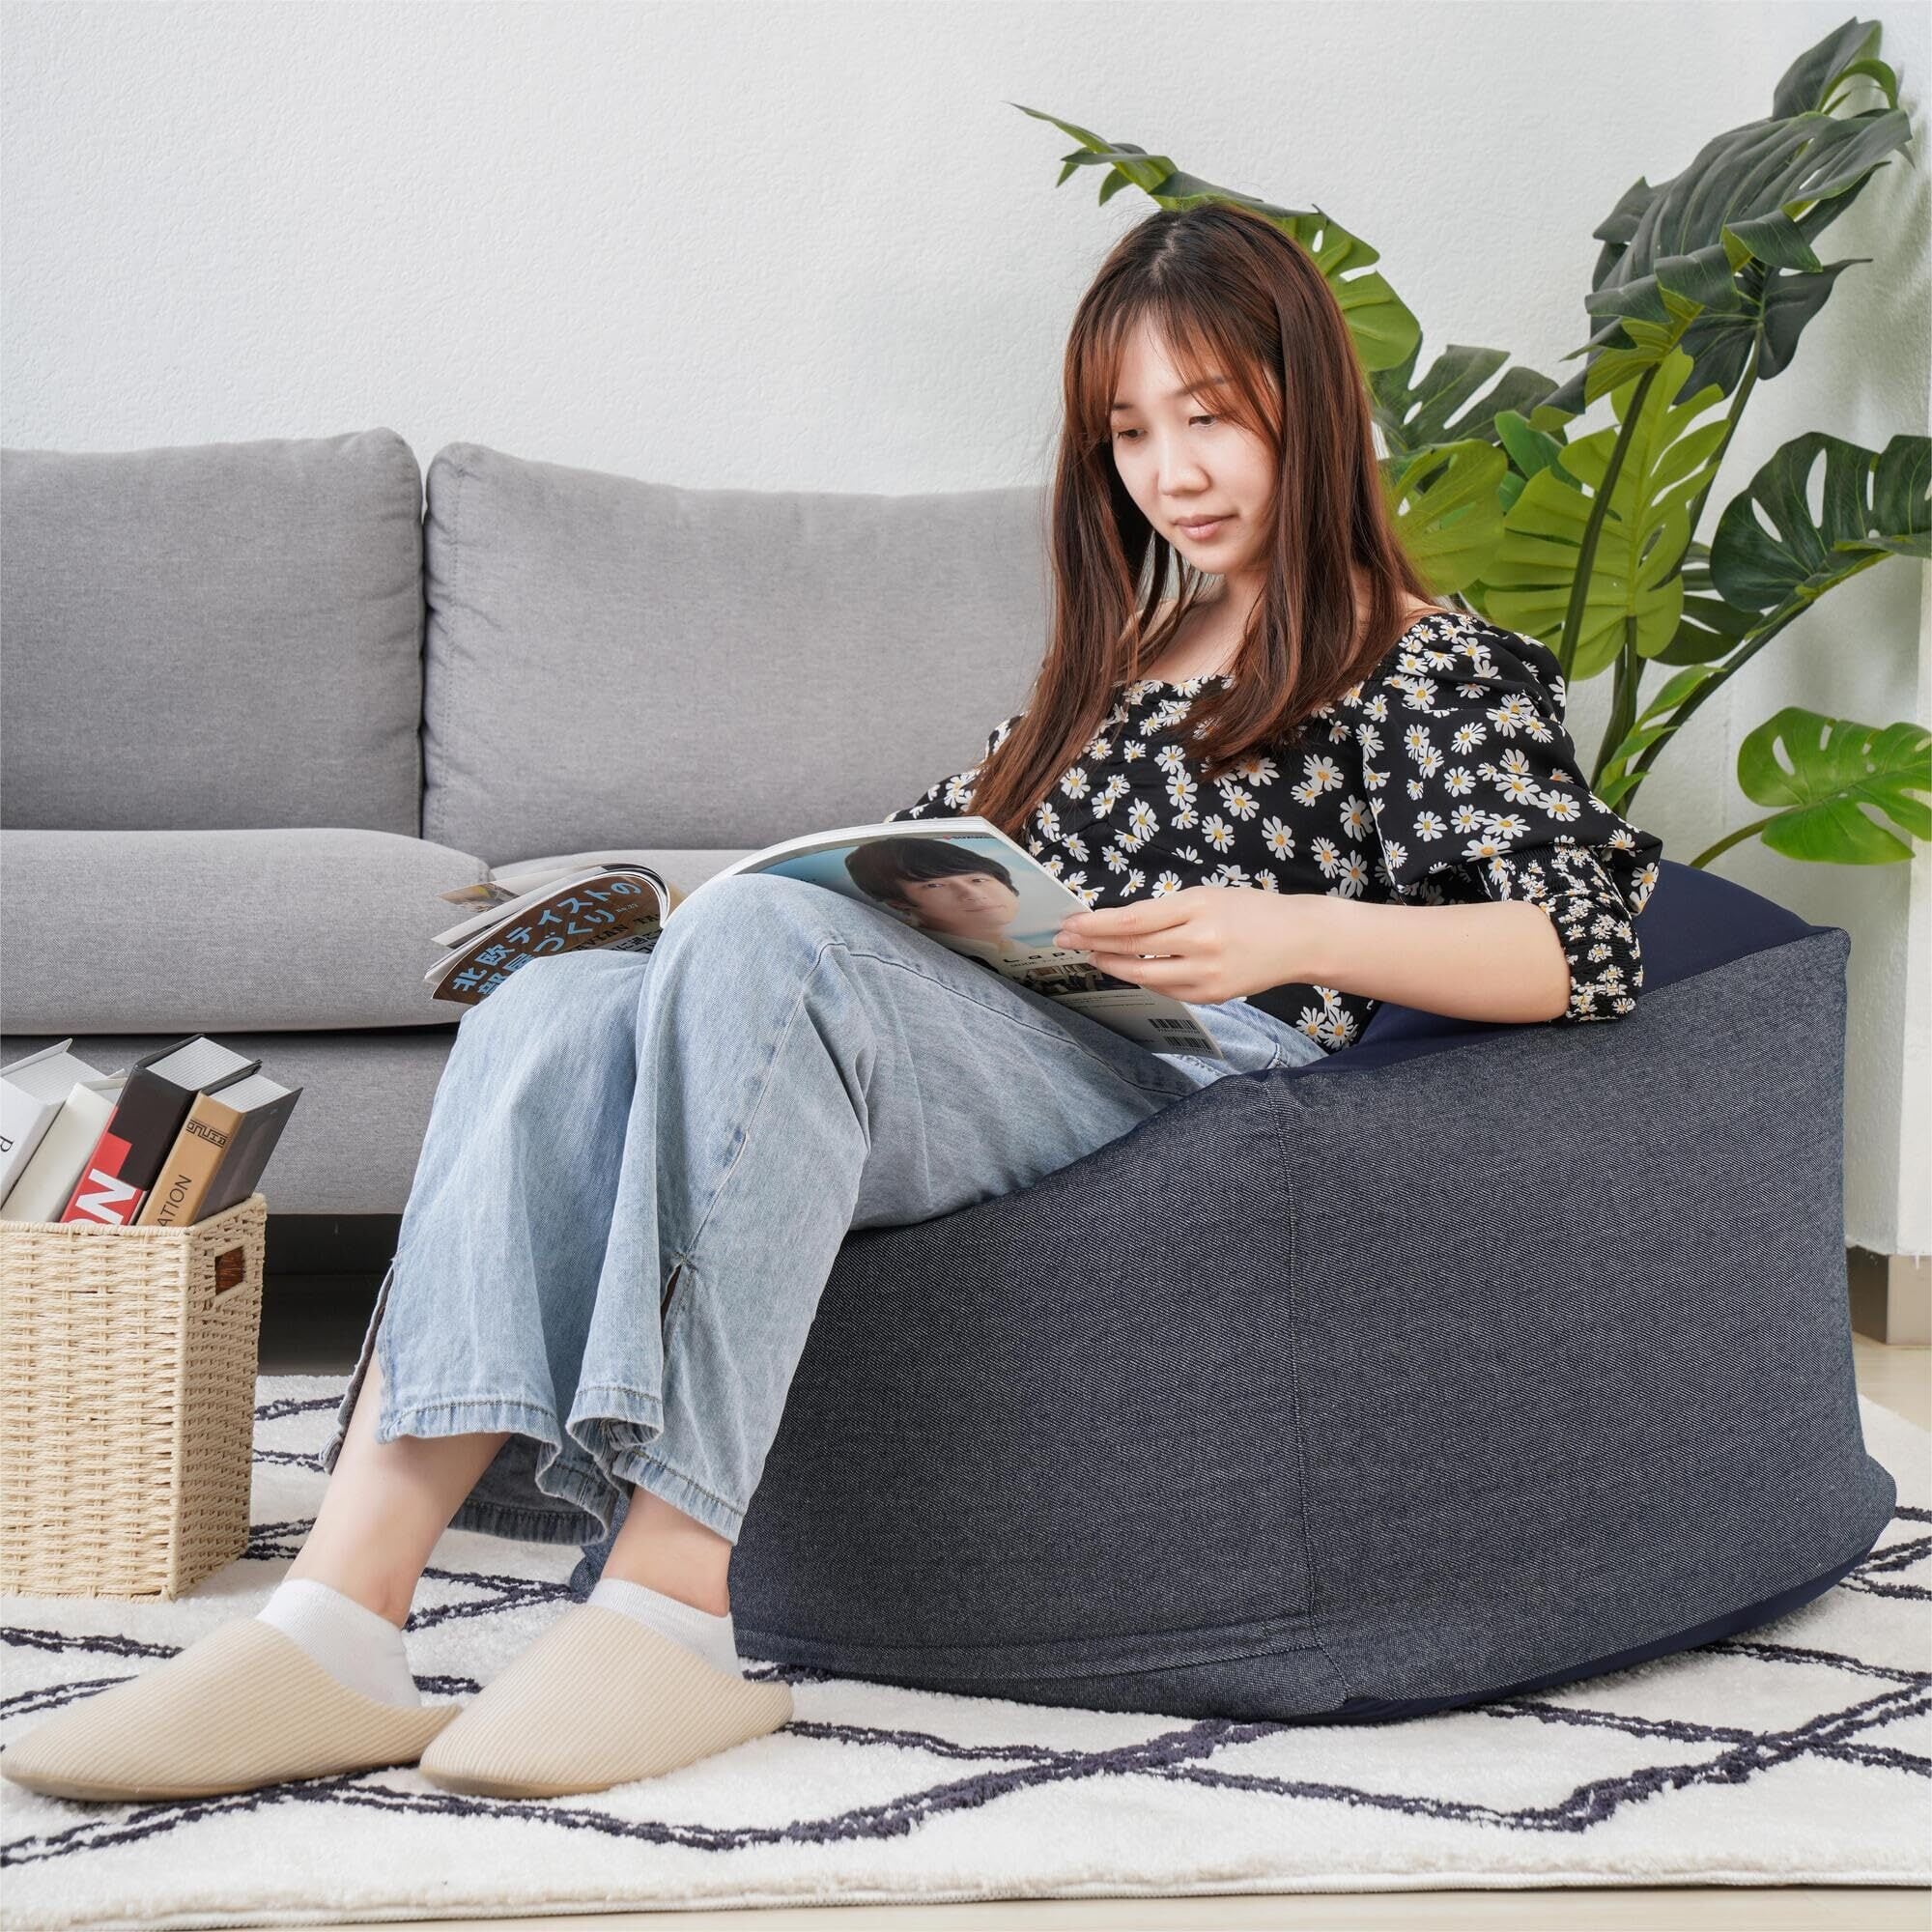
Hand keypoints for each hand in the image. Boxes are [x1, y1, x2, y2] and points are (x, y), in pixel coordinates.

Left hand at [1052, 885, 1324, 1004]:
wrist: (1298, 939)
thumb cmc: (1250, 910)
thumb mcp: (1207, 896)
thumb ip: (1166, 911)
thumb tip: (1118, 924)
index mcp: (1197, 908)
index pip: (1133, 920)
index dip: (1096, 924)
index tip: (1071, 923)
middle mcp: (1200, 942)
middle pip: (1133, 947)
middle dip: (1093, 944)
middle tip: (1065, 940)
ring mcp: (1205, 974)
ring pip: (1144, 975)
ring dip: (1112, 965)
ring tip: (1091, 956)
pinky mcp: (1211, 996)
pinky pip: (1165, 989)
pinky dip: (1143, 978)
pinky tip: (1128, 969)